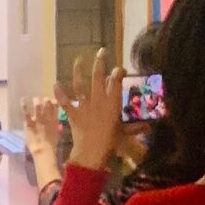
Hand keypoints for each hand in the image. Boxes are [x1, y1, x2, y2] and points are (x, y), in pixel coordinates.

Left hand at [21, 96, 60, 156]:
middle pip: (48, 105)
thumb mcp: (57, 134)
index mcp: (55, 121)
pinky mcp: (29, 123)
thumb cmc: (51, 145)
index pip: (56, 108)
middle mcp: (47, 118)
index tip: (54, 100)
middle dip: (46, 101)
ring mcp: (38, 120)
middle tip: (45, 99)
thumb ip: (56, 127)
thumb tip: (57, 123)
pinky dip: (24, 106)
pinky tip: (23, 99)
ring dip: (37, 102)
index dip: (55, 102)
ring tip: (36, 98)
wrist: (43, 150)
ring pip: (38, 107)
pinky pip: (26, 113)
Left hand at [54, 49, 125, 170]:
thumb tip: (149, 127)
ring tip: (78, 60)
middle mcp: (98, 100)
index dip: (117, 73)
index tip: (118, 68)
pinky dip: (59, 93)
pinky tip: (55, 83)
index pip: (115, 82)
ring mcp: (84, 106)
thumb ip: (135, 127)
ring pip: (80, 85)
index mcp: (112, 103)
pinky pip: (65, 101)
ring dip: (78, 71)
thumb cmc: (110, 142)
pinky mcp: (72, 113)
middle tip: (101, 51)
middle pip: (98, 77)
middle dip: (100, 63)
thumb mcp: (124, 133)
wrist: (91, 153)